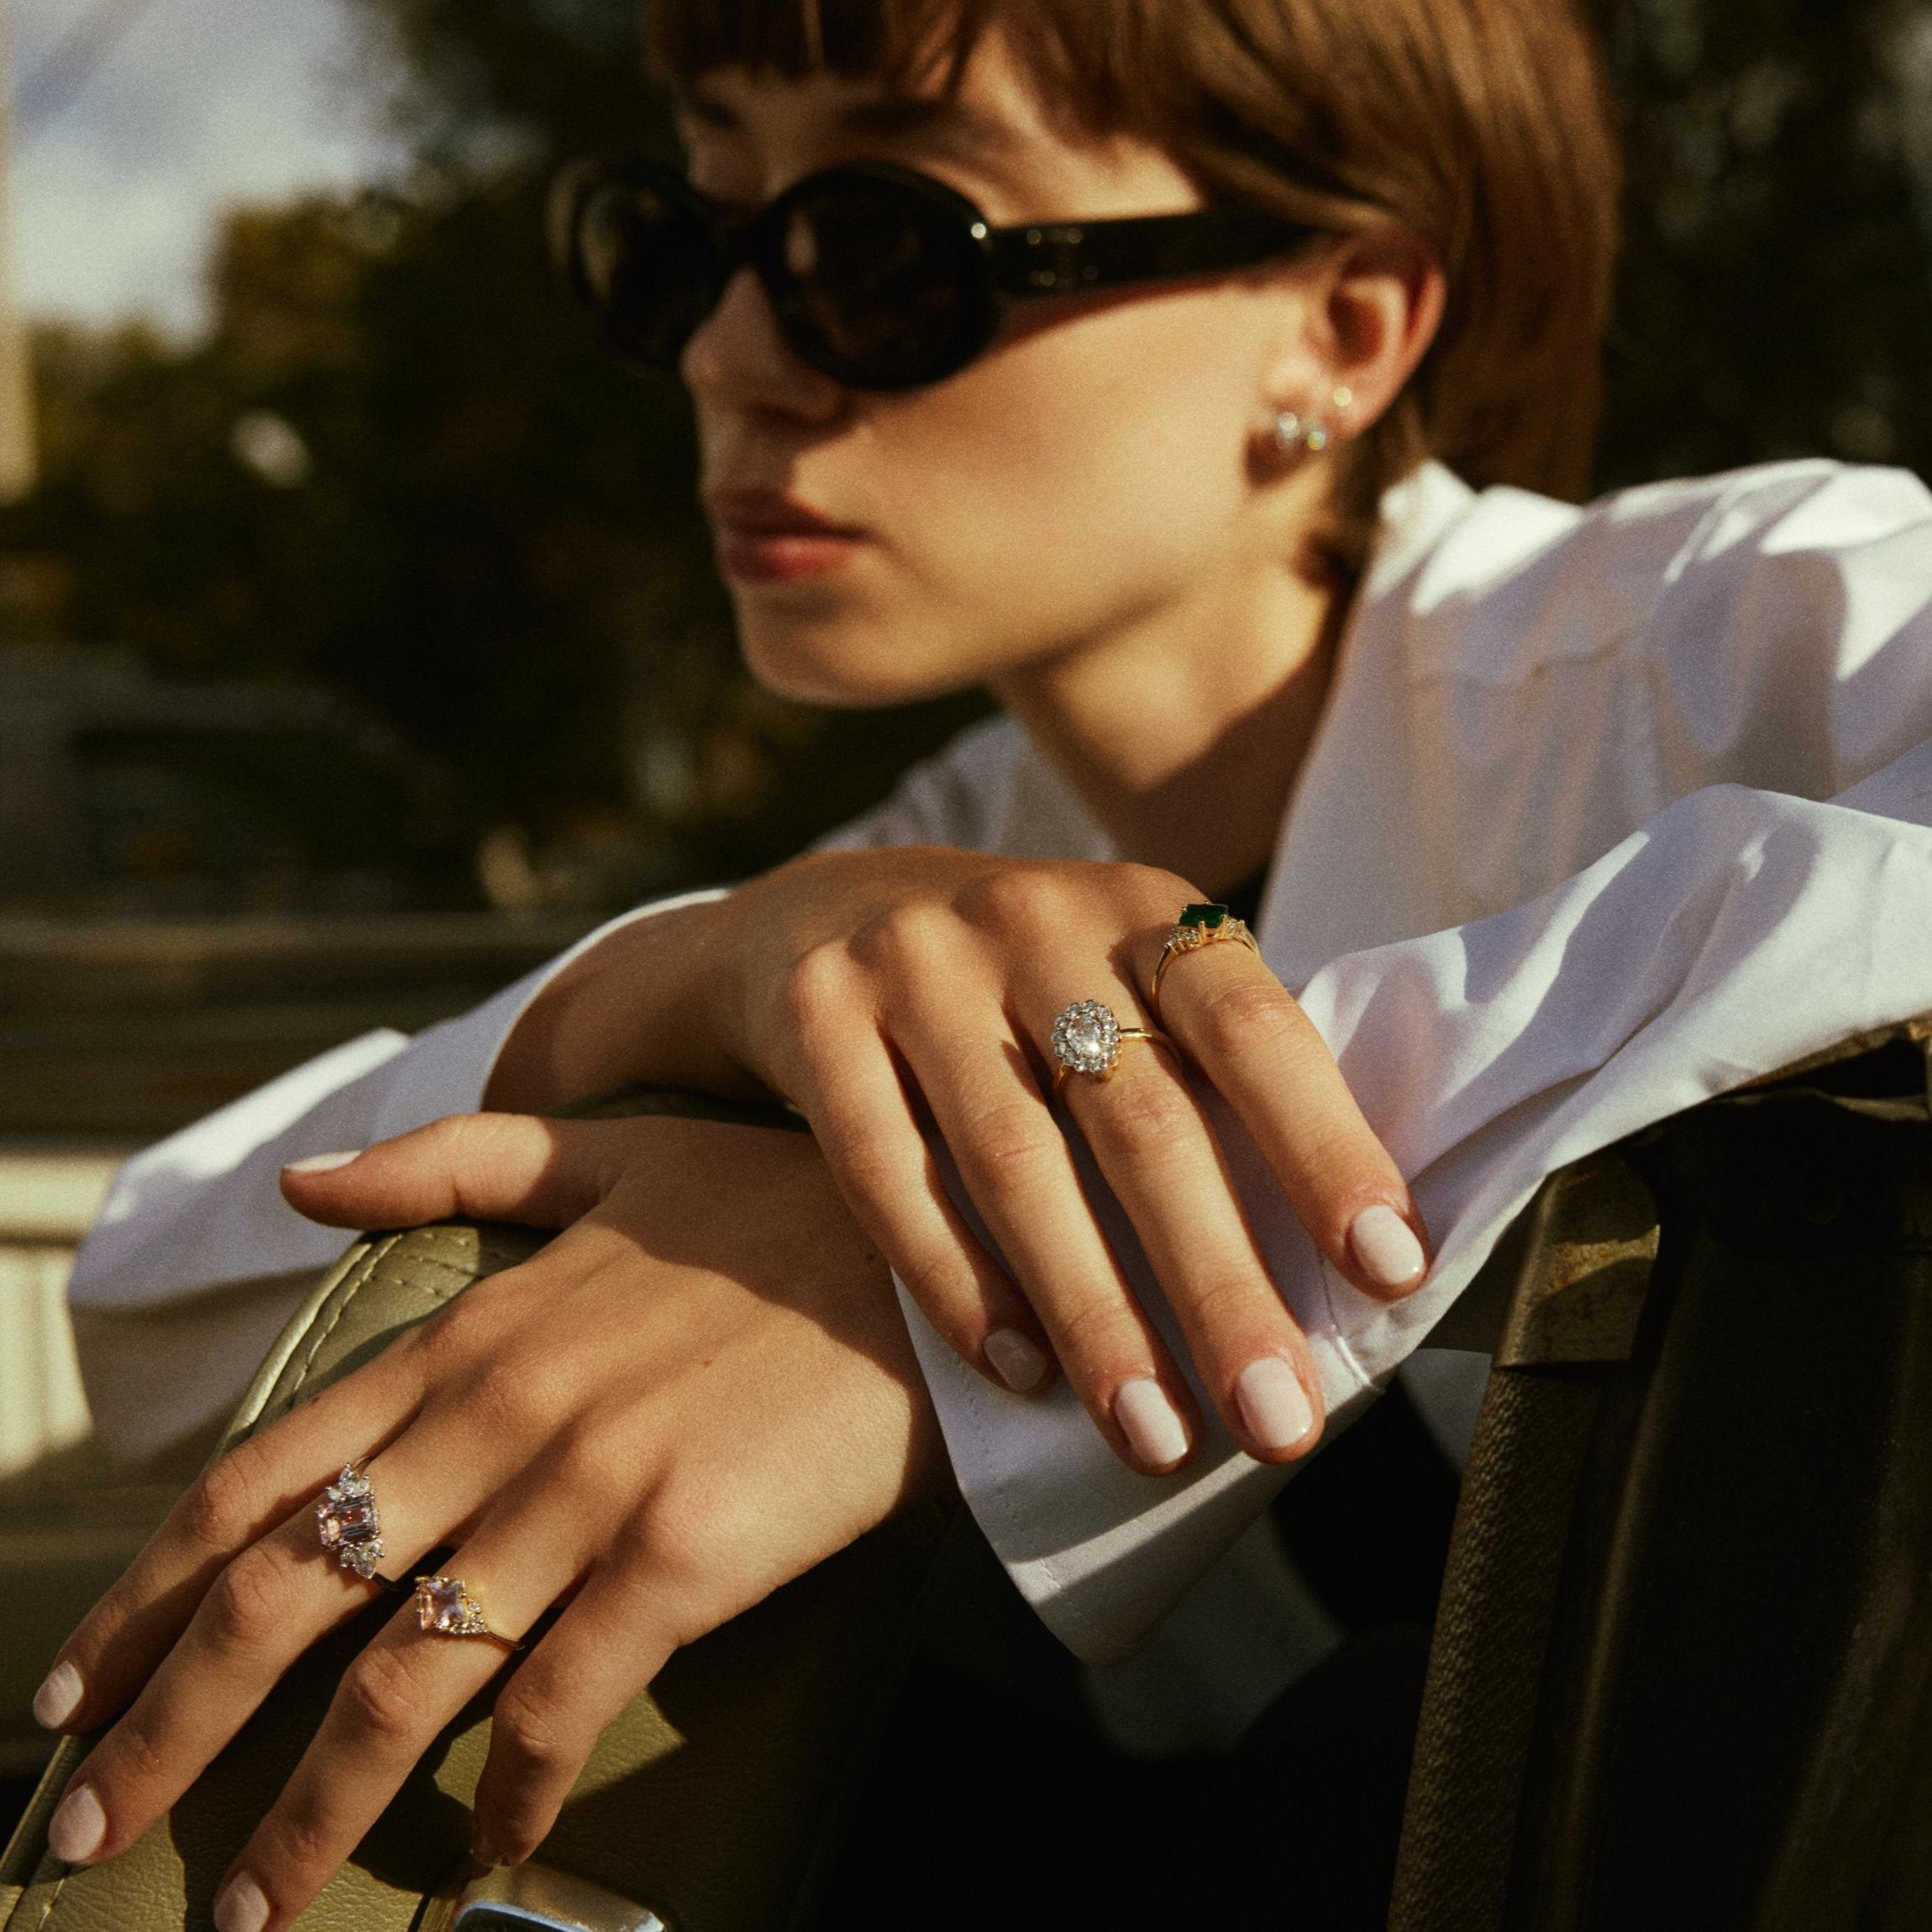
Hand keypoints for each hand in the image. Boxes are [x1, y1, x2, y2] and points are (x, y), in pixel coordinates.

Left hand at [34, 1113, 943, 1930]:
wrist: (939, 1248)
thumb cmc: (782, 1207)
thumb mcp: (616, 1154)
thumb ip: (455, 1161)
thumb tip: (300, 1181)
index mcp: (473, 1330)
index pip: (258, 1475)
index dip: (145, 1593)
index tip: (73, 1692)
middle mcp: (501, 1413)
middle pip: (286, 1595)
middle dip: (169, 1732)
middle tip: (87, 1835)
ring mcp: (586, 1486)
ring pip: (398, 1679)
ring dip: (311, 1812)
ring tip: (255, 1910)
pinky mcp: (681, 1555)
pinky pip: (558, 1707)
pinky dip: (507, 1797)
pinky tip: (489, 1852)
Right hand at [707, 849, 1428, 1475]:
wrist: (826, 914)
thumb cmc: (1028, 992)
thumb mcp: (1127, 989)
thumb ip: (1213, 1084)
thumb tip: (1354, 1261)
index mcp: (1144, 910)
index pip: (1253, 1027)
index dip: (1325, 1146)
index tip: (1391, 1272)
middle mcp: (1034, 917)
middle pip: (1140, 1116)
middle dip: (1218, 1282)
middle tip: (1279, 1420)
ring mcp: (916, 959)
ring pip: (1015, 1160)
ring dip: (1095, 1316)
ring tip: (1155, 1437)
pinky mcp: (816, 1012)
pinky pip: (887, 1172)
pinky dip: (957, 1283)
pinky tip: (1018, 1373)